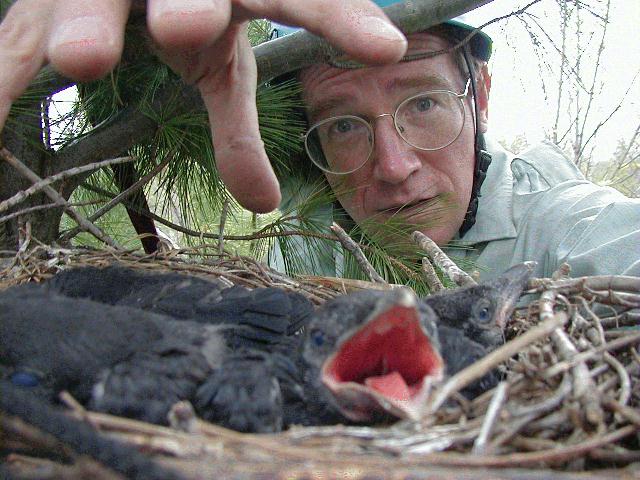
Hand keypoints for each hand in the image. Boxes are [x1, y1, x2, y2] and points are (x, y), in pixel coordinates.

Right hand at [0, 0, 406, 211]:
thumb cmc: (188, 13)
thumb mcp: (219, 69)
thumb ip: (237, 128)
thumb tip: (262, 204)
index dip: (338, 17)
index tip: (383, 46)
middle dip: (189, 7)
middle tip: (184, 28)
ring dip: (83, 21)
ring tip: (77, 59)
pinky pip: (17, 35)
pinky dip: (5, 77)